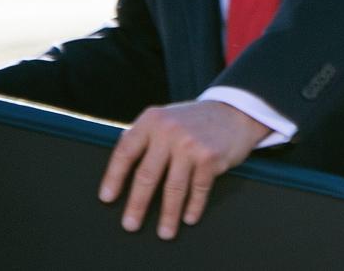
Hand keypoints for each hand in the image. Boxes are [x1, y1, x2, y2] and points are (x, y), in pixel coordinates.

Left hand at [98, 100, 270, 239]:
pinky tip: (189, 218)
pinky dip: (193, 206)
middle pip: (147, 175)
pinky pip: (198, 189)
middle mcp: (169, 130)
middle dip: (137, 204)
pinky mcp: (210, 157)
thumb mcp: (167, 116)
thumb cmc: (196, 119)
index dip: (114, 177)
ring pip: (173, 187)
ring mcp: (190, 144)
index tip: (108, 198)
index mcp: (152, 120)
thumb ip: (145, 133)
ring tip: (164, 231)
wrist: (235, 111)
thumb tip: (121, 155)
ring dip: (168, 214)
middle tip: (131, 224)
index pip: (125, 152)